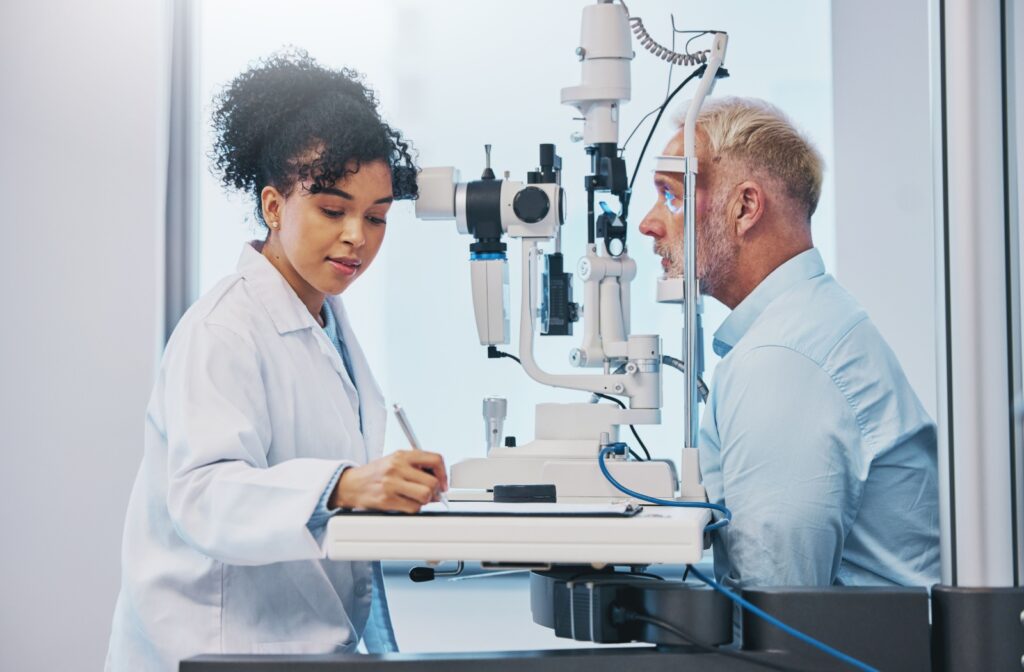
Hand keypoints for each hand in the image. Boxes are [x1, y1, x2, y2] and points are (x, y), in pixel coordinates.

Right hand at [331, 450, 448, 512]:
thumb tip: (440, 482)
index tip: (443, 483)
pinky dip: (414, 508)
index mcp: (402, 455)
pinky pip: (413, 508)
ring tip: (418, 499)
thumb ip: (417, 466)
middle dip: (435, 491)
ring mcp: (391, 484)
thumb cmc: (376, 473)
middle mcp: (397, 467)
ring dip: (425, 501)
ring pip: (425, 496)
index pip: (435, 460)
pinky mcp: (387, 500)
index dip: (443, 473)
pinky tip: (406, 503)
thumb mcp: (395, 460)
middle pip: (432, 482)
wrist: (351, 484)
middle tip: (432, 494)